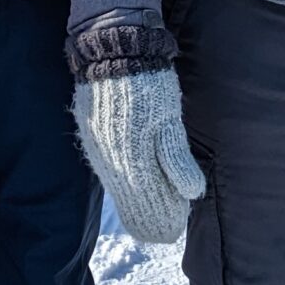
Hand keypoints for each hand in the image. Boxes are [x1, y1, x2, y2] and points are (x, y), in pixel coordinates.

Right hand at [67, 22, 205, 241]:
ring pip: (119, 188)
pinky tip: (132, 190)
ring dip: (136, 203)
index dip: (162, 218)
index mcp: (133, 159)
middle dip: (150, 217)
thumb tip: (191, 193)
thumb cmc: (148, 84)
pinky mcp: (93, 138)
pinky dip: (124, 186)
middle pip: (132, 200)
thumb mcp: (170, 120)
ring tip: (150, 217)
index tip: (174, 232)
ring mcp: (99, 150)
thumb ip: (177, 158)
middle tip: (166, 232)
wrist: (114, 52)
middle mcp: (112, 161)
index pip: (148, 202)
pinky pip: (109, 172)